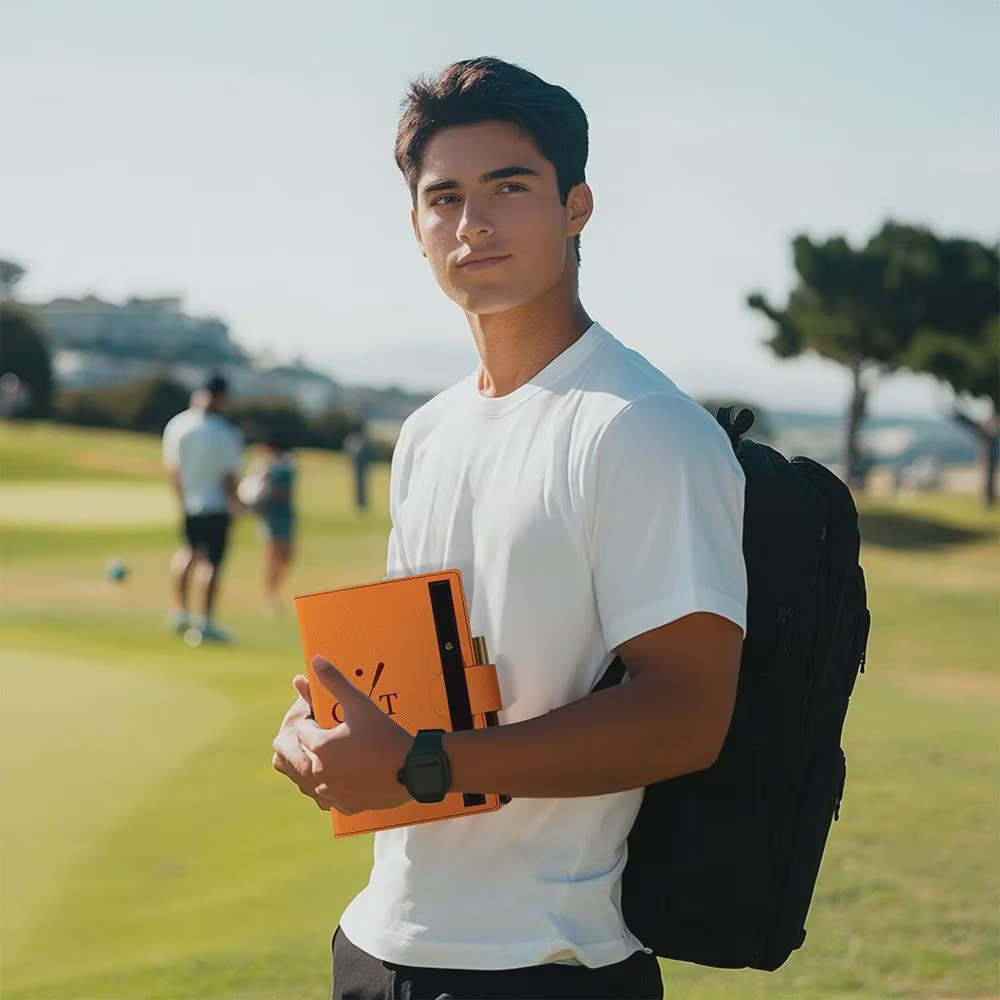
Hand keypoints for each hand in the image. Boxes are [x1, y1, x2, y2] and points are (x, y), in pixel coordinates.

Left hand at [276, 656, 413, 814]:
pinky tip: (339, 774)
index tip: (322, 716)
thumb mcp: (360, 704)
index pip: (300, 730)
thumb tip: (316, 660)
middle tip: (316, 734)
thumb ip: (335, 681)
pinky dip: (325, 785)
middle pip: (288, 757)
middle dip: (298, 743)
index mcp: (320, 747)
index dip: (310, 720)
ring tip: (325, 753)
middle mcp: (319, 773)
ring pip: (302, 779)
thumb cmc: (386, 734)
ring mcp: (330, 792)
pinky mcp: (342, 805)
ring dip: (308, 765)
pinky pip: (322, 796)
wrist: (413, 768)